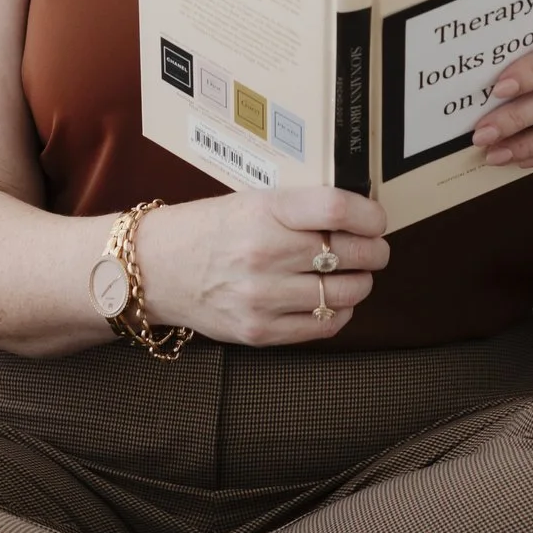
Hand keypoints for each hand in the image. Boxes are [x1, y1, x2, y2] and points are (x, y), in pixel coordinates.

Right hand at [136, 187, 388, 347]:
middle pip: (351, 254)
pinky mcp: (259, 331)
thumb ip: (301, 209)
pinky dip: (340, 312)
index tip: (377, 219)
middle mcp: (264, 254)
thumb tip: (360, 215)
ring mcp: (262, 297)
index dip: (371, 215)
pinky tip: (333, 299)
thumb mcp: (252, 201)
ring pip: (344, 293)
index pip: (338, 210)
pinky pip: (324, 326)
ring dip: (360, 283)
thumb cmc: (208, 229)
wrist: (155, 268)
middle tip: (374, 248)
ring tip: (354, 274)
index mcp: (264, 210)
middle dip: (374, 251)